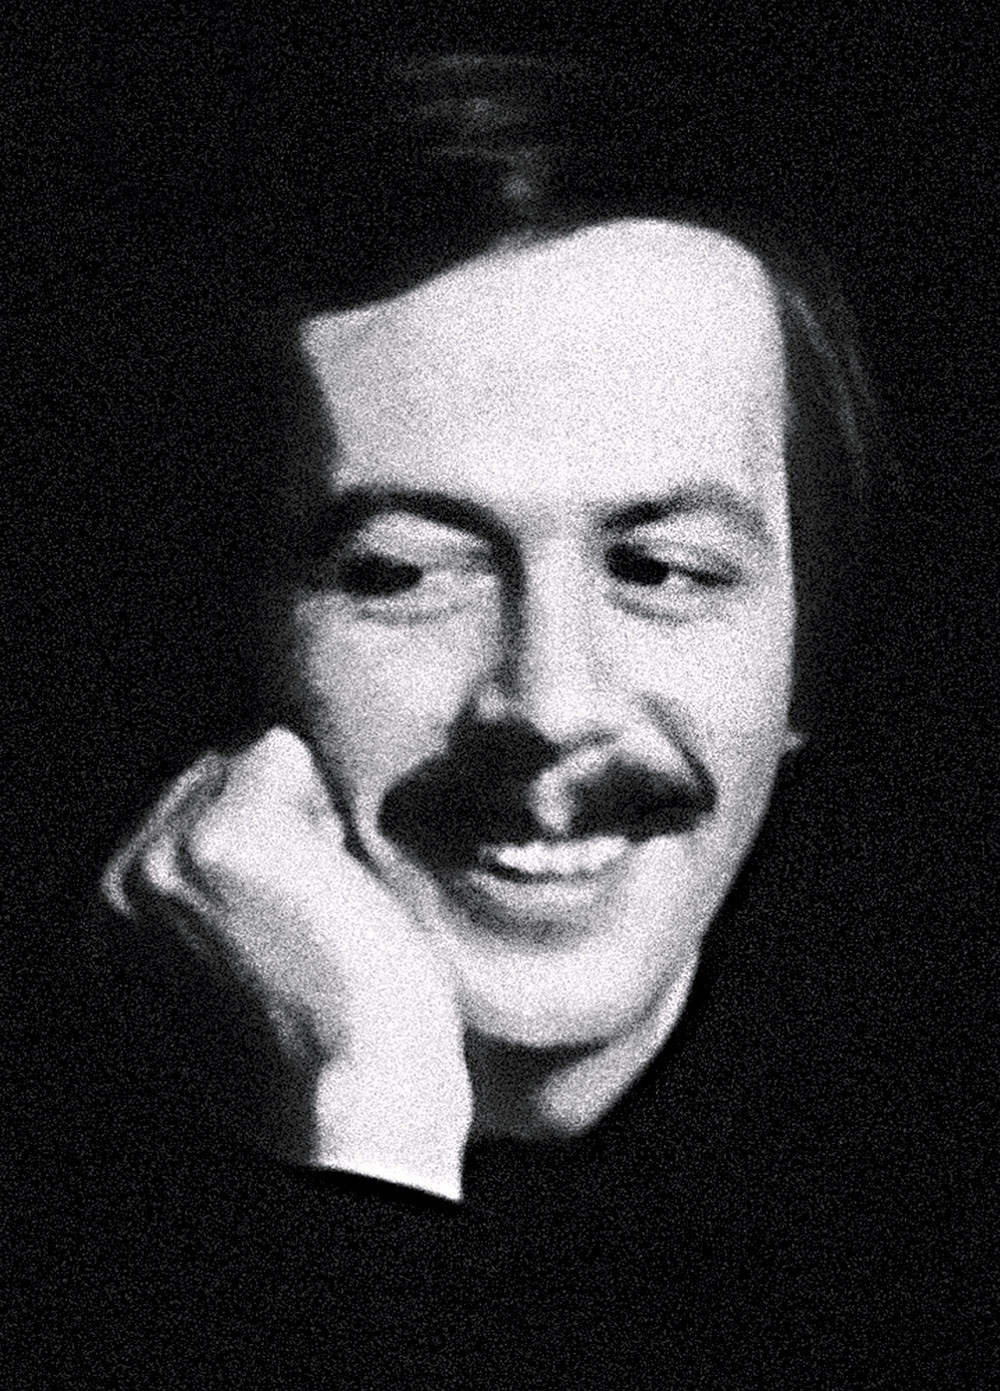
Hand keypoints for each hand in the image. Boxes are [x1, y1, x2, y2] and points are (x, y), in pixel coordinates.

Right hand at [101, 727, 470, 1198]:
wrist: (362, 1091)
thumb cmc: (329, 1037)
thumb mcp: (235, 952)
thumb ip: (214, 884)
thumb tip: (262, 789)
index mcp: (110, 915)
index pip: (189, 800)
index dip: (265, 836)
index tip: (289, 912)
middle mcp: (118, 880)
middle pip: (217, 768)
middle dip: (279, 815)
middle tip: (310, 910)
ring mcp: (162, 852)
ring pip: (252, 757)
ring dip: (304, 812)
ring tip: (318, 901)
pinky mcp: (221, 836)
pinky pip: (282, 752)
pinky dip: (324, 804)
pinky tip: (331, 882)